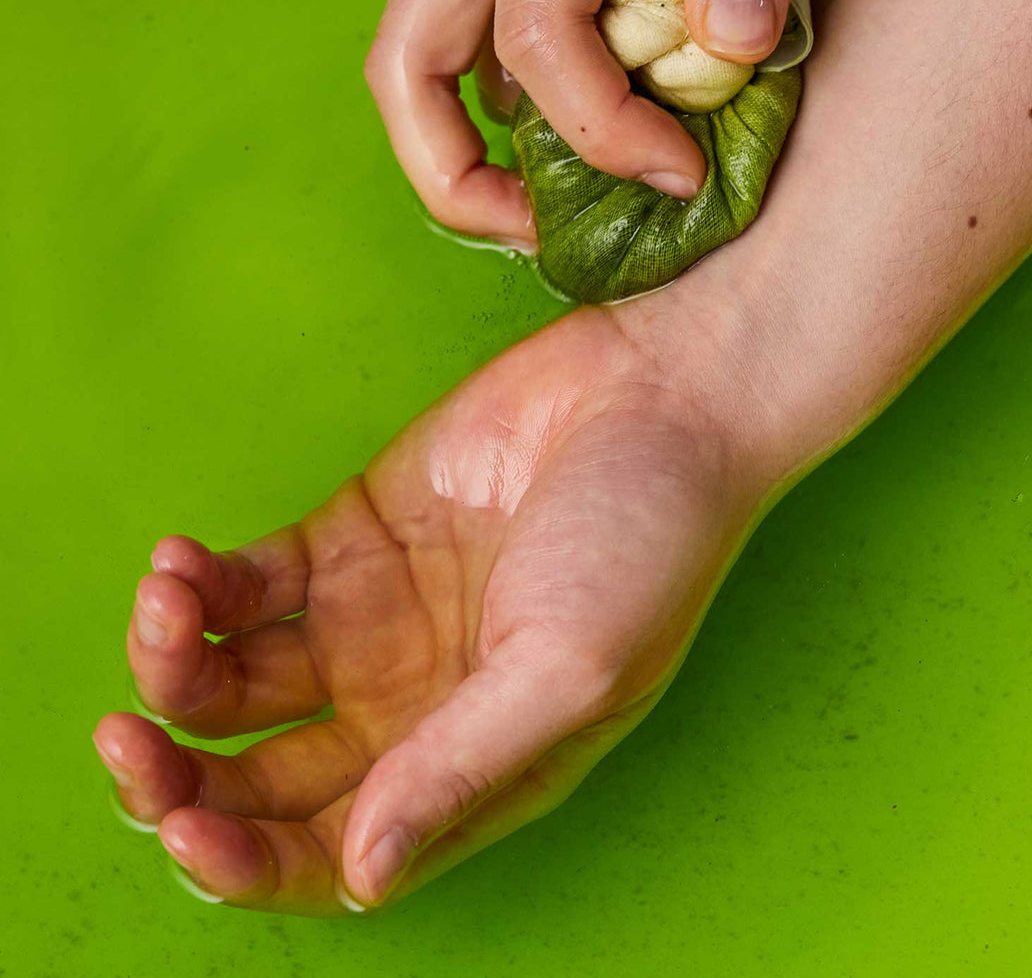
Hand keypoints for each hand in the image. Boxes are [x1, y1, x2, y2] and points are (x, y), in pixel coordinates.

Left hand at [92, 309, 763, 914]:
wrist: (662, 398)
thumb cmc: (648, 542)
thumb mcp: (569, 670)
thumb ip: (462, 768)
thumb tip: (365, 874)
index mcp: (470, 763)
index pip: (336, 851)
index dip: (250, 862)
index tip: (187, 828)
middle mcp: (412, 705)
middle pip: (263, 778)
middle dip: (180, 778)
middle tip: (127, 739)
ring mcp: (374, 621)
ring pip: (236, 683)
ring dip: (175, 664)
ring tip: (167, 604)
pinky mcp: (350, 537)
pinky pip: (245, 586)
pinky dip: (199, 585)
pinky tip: (181, 563)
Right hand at [365, 0, 837, 244]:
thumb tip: (730, 48)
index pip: (539, 36)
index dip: (604, 133)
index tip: (681, 175)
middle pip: (407, 62)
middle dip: (458, 176)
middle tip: (545, 230)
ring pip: (429, 54)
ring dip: (475, 148)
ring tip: (562, 201)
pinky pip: (485, 34)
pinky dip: (522, 100)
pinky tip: (592, 123)